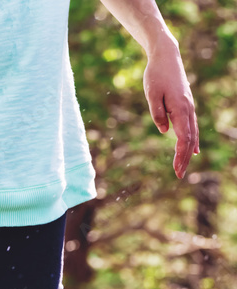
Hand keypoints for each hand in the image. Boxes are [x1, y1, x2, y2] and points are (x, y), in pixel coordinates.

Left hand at [143, 40, 199, 178]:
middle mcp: (188, 109)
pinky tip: (193, 150)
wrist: (166, 57)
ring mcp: (189, 107)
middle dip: (184, 158)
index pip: (183, 138)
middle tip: (179, 175)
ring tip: (183, 167)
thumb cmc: (156, 75)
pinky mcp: (186, 105)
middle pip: (189, 139)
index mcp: (180, 108)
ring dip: (188, 151)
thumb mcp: (151, 94)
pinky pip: (191, 126)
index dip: (180, 155)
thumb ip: (157, 113)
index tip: (176, 170)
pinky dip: (192, 140)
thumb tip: (164, 131)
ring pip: (192, 134)